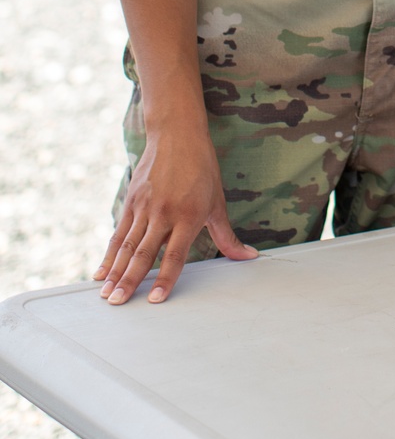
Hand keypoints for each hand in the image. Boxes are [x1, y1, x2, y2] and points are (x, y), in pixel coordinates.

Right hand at [93, 129, 256, 304]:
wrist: (177, 134)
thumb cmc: (202, 168)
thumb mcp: (217, 202)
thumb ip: (227, 236)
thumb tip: (249, 257)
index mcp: (188, 215)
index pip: (175, 254)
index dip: (165, 279)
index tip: (155, 300)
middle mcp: (164, 212)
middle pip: (144, 253)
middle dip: (130, 281)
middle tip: (119, 304)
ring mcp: (145, 206)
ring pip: (126, 246)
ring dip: (115, 272)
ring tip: (106, 295)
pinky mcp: (131, 201)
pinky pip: (118, 233)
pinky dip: (108, 255)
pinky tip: (101, 273)